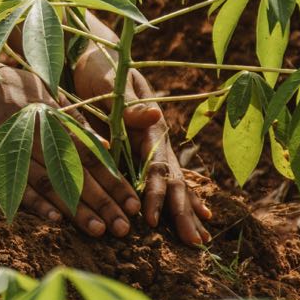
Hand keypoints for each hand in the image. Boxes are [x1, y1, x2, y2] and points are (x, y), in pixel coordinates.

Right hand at [0, 66, 141, 237]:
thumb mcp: (39, 91)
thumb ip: (70, 118)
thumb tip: (103, 146)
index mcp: (51, 116)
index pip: (89, 153)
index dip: (112, 179)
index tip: (132, 201)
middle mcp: (36, 132)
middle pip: (75, 172)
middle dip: (103, 201)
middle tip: (125, 227)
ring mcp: (11, 146)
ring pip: (50, 182)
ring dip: (75, 209)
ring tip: (99, 230)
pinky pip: (13, 183)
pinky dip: (34, 202)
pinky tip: (54, 220)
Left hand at [73, 47, 212, 245]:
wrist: (99, 56)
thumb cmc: (101, 69)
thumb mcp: (112, 82)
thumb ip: (131, 103)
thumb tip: (157, 114)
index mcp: (149, 126)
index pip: (156, 166)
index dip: (157, 194)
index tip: (153, 220)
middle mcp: (157, 138)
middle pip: (173, 179)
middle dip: (183, 212)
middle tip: (195, 243)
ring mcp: (154, 144)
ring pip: (175, 182)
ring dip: (187, 210)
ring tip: (200, 239)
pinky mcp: (145, 147)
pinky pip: (164, 177)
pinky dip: (179, 198)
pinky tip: (196, 215)